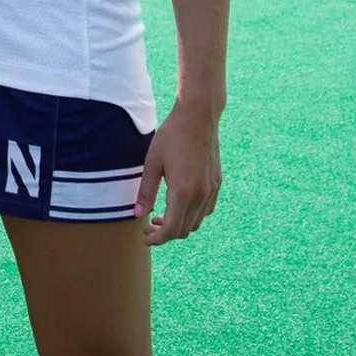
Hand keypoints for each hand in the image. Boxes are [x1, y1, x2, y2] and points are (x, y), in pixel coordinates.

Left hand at [137, 103, 221, 245]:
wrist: (198, 116)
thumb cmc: (171, 136)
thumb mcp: (152, 163)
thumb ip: (146, 191)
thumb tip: (138, 215)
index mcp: (183, 192)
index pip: (171, 230)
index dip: (157, 239)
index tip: (145, 237)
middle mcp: (201, 195)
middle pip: (184, 230)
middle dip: (165, 233)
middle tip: (149, 224)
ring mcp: (211, 190)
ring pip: (196, 222)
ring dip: (179, 225)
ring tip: (161, 215)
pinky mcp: (217, 183)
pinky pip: (206, 210)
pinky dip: (192, 215)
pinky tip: (179, 204)